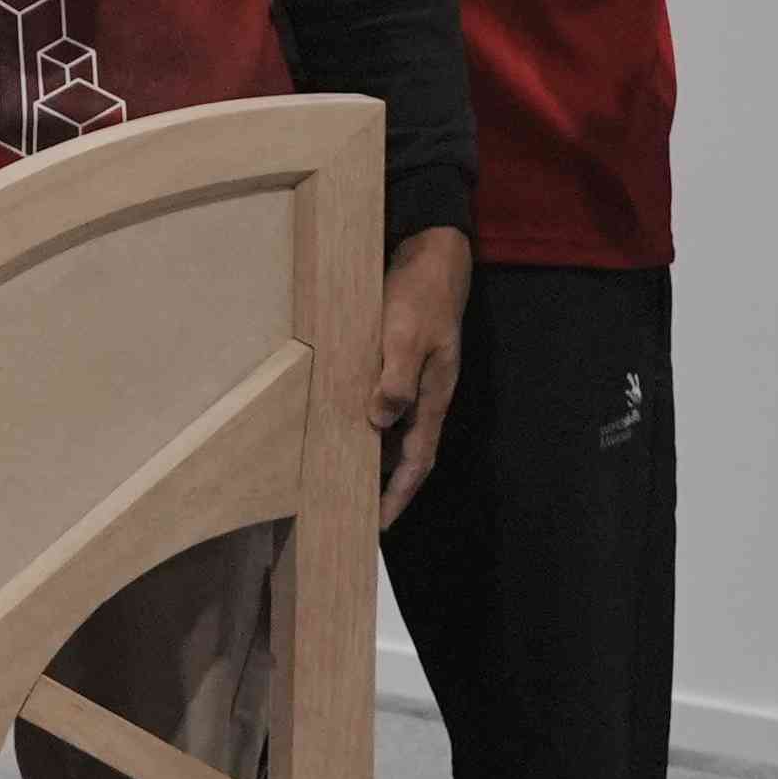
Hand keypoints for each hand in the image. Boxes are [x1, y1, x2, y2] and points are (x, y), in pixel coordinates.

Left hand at [368, 226, 473, 522]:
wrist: (435, 254)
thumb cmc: (420, 294)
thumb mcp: (406, 335)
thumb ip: (396, 378)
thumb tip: (381, 422)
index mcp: (432, 397)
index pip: (417, 460)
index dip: (398, 494)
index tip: (379, 524)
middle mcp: (427, 395)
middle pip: (407, 453)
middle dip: (385, 486)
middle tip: (353, 511)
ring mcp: (417, 379)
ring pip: (396, 430)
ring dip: (374, 456)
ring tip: (342, 479)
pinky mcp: (403, 362)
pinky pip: (386, 404)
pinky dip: (369, 422)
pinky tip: (345, 425)